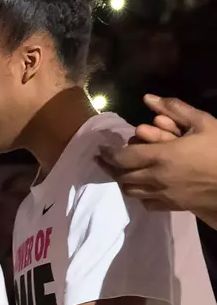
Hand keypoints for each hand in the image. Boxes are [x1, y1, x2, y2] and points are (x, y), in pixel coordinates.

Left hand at [98, 95, 216, 214]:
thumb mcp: (203, 122)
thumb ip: (175, 108)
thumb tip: (148, 98)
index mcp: (161, 156)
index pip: (122, 157)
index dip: (108, 153)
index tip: (101, 148)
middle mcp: (155, 178)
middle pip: (122, 175)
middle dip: (110, 166)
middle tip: (105, 158)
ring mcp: (162, 195)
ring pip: (130, 191)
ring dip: (123, 180)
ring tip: (121, 171)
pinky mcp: (171, 206)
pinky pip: (145, 202)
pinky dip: (139, 193)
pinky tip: (142, 186)